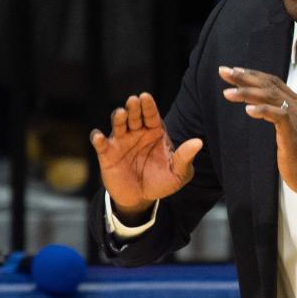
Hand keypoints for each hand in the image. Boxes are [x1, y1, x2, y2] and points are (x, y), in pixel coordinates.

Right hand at [90, 93, 203, 220]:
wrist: (141, 199)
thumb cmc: (161, 182)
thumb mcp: (178, 174)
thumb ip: (185, 157)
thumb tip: (198, 142)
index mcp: (154, 132)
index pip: (151, 114)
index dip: (148, 106)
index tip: (146, 97)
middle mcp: (137, 132)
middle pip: (134, 115)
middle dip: (134, 107)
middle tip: (134, 101)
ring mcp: (121, 141)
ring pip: (118, 124)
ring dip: (118, 118)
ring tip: (121, 114)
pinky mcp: (107, 154)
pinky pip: (101, 143)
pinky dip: (98, 139)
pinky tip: (99, 137)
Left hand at [219, 66, 296, 205]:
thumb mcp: (286, 129)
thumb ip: (276, 114)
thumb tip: (257, 106)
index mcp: (296, 103)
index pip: (272, 81)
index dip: (252, 74)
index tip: (233, 71)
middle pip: (268, 85)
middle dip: (244, 77)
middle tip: (224, 72)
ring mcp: (296, 117)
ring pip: (270, 96)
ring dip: (246, 92)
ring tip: (228, 92)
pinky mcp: (293, 131)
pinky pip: (277, 115)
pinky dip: (262, 110)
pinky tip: (247, 110)